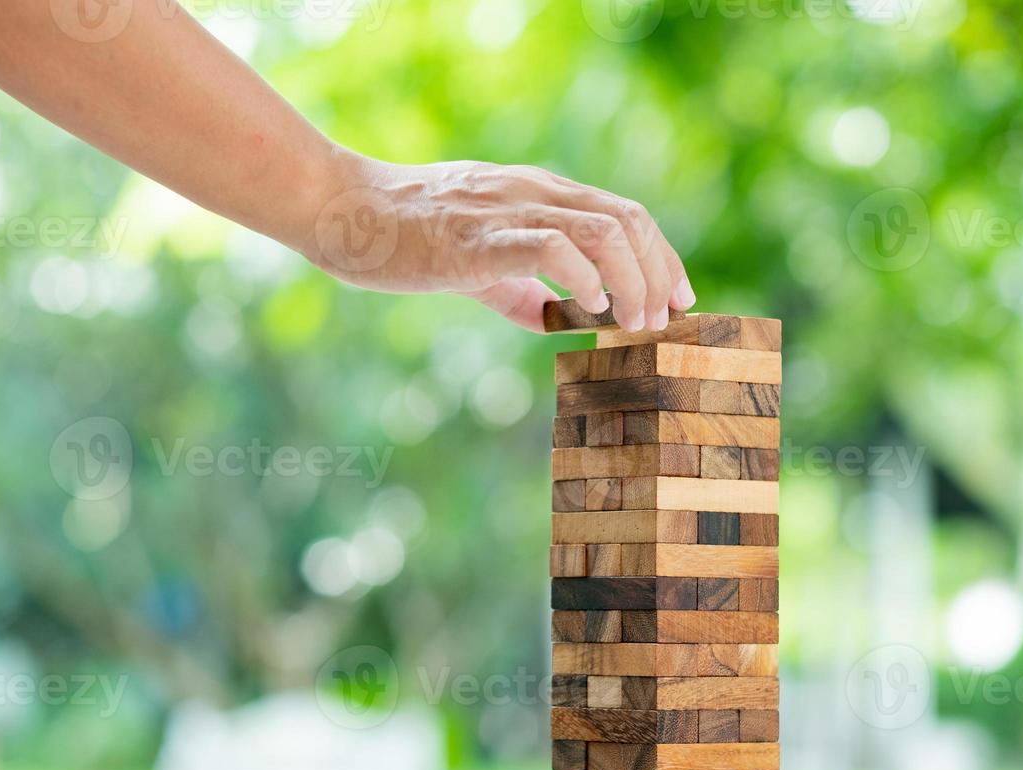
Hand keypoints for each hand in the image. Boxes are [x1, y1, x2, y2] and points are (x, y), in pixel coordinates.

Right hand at [305, 155, 695, 332]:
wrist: (345, 211)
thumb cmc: (403, 238)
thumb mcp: (474, 262)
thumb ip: (517, 287)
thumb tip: (553, 318)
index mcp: (537, 195)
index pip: (623, 215)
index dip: (662, 257)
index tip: (678, 301)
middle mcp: (534, 193)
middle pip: (628, 220)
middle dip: (659, 273)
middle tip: (662, 323)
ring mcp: (509, 211)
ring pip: (603, 230)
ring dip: (632, 280)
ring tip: (635, 323)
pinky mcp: (482, 237)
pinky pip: (554, 246)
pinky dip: (584, 278)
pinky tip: (588, 308)